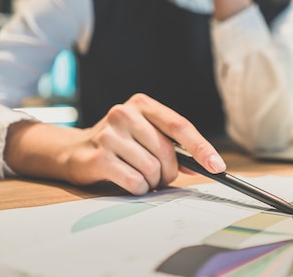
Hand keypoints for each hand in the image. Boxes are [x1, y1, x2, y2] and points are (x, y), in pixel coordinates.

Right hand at [65, 93, 225, 193]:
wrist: (75, 150)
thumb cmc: (119, 143)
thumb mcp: (144, 134)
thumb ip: (172, 146)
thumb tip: (203, 164)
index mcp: (142, 104)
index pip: (180, 126)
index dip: (201, 148)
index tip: (218, 166)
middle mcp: (124, 114)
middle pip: (167, 152)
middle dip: (170, 172)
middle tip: (162, 176)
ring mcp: (109, 134)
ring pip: (152, 169)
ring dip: (152, 182)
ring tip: (141, 176)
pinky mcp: (99, 157)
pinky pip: (136, 182)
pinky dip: (140, 188)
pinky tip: (130, 181)